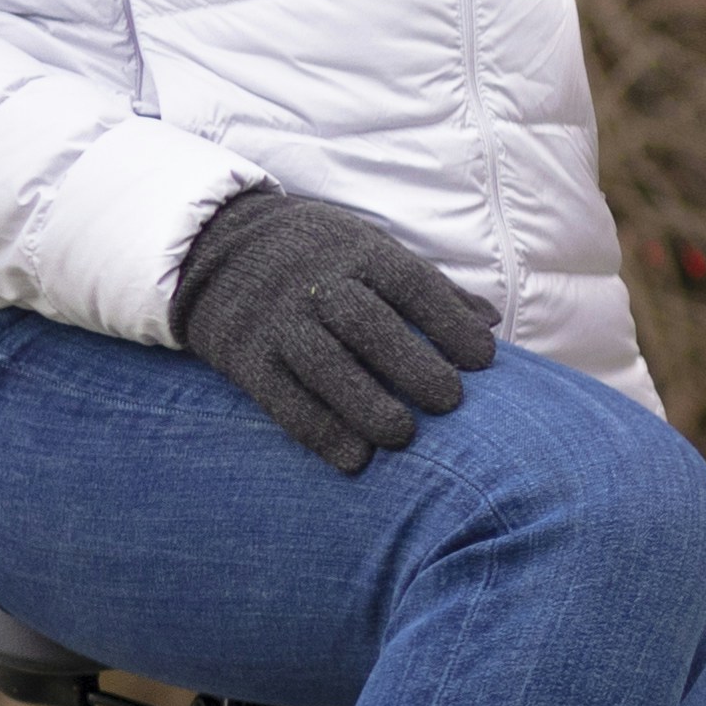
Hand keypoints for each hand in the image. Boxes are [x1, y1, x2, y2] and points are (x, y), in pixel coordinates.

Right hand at [167, 182, 497, 472]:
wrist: (215, 246)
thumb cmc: (319, 255)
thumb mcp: (369, 248)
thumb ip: (428, 287)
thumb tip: (489, 322)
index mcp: (358, 253)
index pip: (411, 284)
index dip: (449, 321)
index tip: (483, 359)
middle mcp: (316, 284)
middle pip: (368, 325)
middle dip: (412, 365)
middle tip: (450, 402)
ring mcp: (278, 321)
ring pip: (324, 365)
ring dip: (366, 404)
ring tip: (403, 436)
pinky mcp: (245, 358)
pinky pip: (281, 399)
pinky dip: (319, 431)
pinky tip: (354, 459)